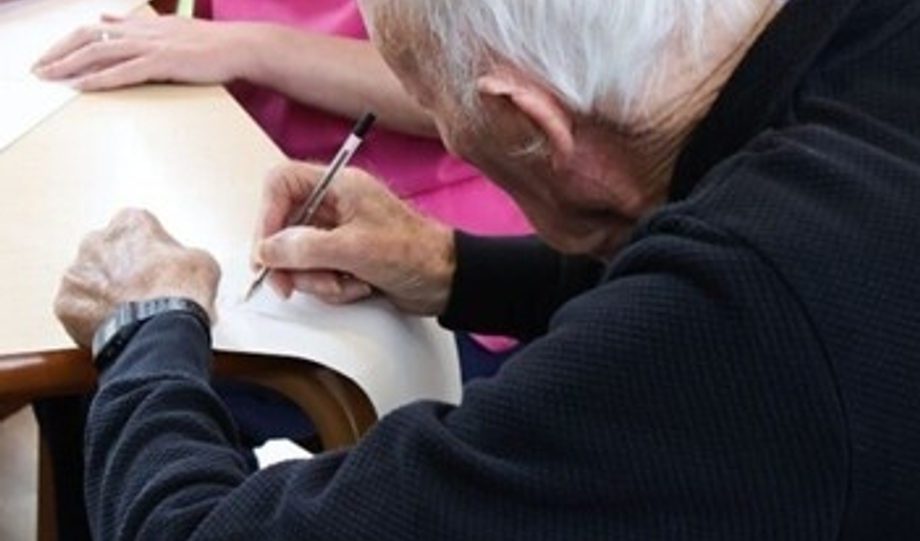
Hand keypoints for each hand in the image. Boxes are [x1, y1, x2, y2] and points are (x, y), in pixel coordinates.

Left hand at [32, 15, 251, 90]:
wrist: (242, 47)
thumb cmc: (216, 46)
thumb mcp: (175, 32)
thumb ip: (145, 31)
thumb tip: (115, 23)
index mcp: (146, 25)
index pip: (98, 28)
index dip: (71, 40)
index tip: (53, 54)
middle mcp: (143, 31)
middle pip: (89, 35)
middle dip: (60, 51)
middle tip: (41, 68)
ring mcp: (152, 45)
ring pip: (99, 52)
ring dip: (70, 64)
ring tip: (49, 77)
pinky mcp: (163, 62)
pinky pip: (123, 71)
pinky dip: (99, 78)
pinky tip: (82, 86)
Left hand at [54, 209, 220, 347]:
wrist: (161, 330)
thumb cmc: (181, 292)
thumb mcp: (202, 262)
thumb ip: (184, 256)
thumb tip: (184, 268)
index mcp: (130, 222)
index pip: (138, 230)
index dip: (152, 251)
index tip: (161, 269)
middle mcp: (96, 241)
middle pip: (108, 253)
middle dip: (122, 270)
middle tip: (144, 293)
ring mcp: (77, 273)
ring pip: (90, 282)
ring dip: (105, 294)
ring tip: (131, 314)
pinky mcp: (66, 304)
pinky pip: (79, 310)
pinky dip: (93, 319)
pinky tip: (116, 327)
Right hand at [254, 163, 455, 315]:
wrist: (446, 280)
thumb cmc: (416, 253)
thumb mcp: (355, 250)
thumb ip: (306, 248)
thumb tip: (267, 251)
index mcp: (339, 185)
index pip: (281, 184)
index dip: (267, 215)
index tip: (266, 250)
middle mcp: (334, 205)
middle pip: (284, 226)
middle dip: (290, 261)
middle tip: (289, 285)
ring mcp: (337, 233)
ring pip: (298, 256)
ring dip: (316, 279)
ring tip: (346, 284)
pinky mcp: (343, 258)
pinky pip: (316, 273)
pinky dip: (331, 287)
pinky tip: (358, 287)